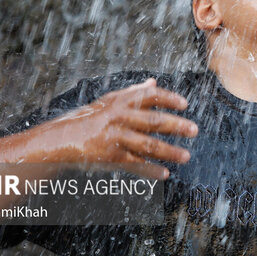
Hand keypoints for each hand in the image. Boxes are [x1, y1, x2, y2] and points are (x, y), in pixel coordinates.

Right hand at [40, 78, 197, 178]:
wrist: (62, 138)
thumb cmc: (90, 117)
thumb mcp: (110, 100)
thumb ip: (133, 92)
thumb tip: (153, 81)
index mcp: (120, 101)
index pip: (150, 96)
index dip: (169, 99)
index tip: (185, 104)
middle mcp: (119, 117)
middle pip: (153, 121)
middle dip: (176, 126)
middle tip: (194, 130)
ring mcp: (115, 137)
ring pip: (148, 145)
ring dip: (169, 152)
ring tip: (186, 156)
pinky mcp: (111, 156)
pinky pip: (135, 164)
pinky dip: (150, 170)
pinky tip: (164, 173)